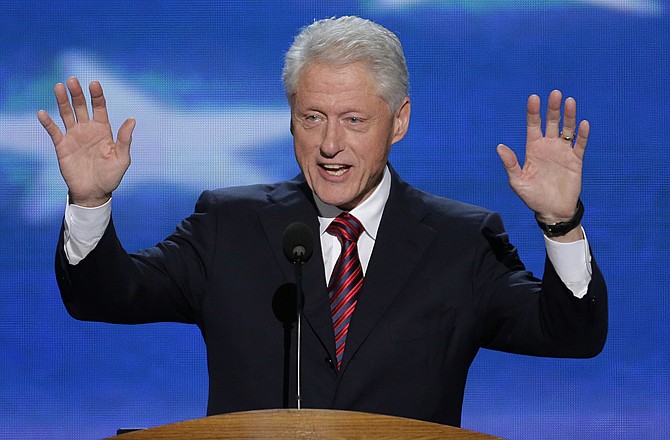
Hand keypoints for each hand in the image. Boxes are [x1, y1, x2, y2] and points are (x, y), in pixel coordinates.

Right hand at [38, 77, 135, 206]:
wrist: (94, 192)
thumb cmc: (111, 176)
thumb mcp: (122, 158)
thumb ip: (125, 140)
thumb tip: (132, 120)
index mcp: (103, 130)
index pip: (100, 107)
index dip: (97, 95)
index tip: (94, 84)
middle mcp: (87, 129)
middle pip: (81, 106)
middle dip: (77, 93)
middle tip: (72, 80)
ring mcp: (74, 136)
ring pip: (67, 114)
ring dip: (62, 101)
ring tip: (59, 87)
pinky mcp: (62, 146)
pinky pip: (54, 131)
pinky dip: (48, 122)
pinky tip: (42, 113)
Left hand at [496, 90, 588, 225]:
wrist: (552, 210)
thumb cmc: (532, 196)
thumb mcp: (518, 181)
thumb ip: (511, 164)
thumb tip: (500, 147)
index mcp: (533, 149)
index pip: (533, 126)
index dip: (533, 112)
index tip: (534, 98)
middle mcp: (548, 147)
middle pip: (551, 123)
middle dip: (553, 109)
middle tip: (555, 93)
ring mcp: (562, 152)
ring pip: (567, 129)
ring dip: (569, 116)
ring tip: (569, 101)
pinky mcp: (575, 160)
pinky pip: (579, 144)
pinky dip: (581, 134)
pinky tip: (583, 124)